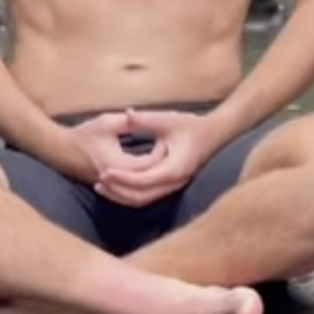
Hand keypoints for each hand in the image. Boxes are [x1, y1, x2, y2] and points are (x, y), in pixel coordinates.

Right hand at [65, 110, 169, 184]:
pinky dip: (138, 183)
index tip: (166, 141)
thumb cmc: (83, 135)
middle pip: (144, 179)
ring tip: (161, 162)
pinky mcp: (105, 186)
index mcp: (116, 164)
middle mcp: (114, 179)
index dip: (159, 154)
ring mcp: (109, 186)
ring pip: (135, 190)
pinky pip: (127, 189)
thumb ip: (130, 122)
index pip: (146, 165)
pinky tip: (146, 171)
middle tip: (168, 151)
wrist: (58, 149)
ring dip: (149, 179)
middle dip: (157, 166)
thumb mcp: (108, 123)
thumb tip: (150, 120)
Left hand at [91, 109, 219, 206]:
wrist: (214, 135)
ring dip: (121, 195)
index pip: (143, 180)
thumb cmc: (193, 127)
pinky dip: (129, 193)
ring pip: (142, 200)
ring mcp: (172, 186)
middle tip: (99, 181)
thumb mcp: (170, 120)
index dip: (122, 178)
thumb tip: (127, 114)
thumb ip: (147, 120)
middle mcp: (173, 182)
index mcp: (174, 168)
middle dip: (118, 190)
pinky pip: (146, 196)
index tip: (104, 171)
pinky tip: (116, 185)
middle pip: (140, 196)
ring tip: (102, 186)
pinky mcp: (168, 186)